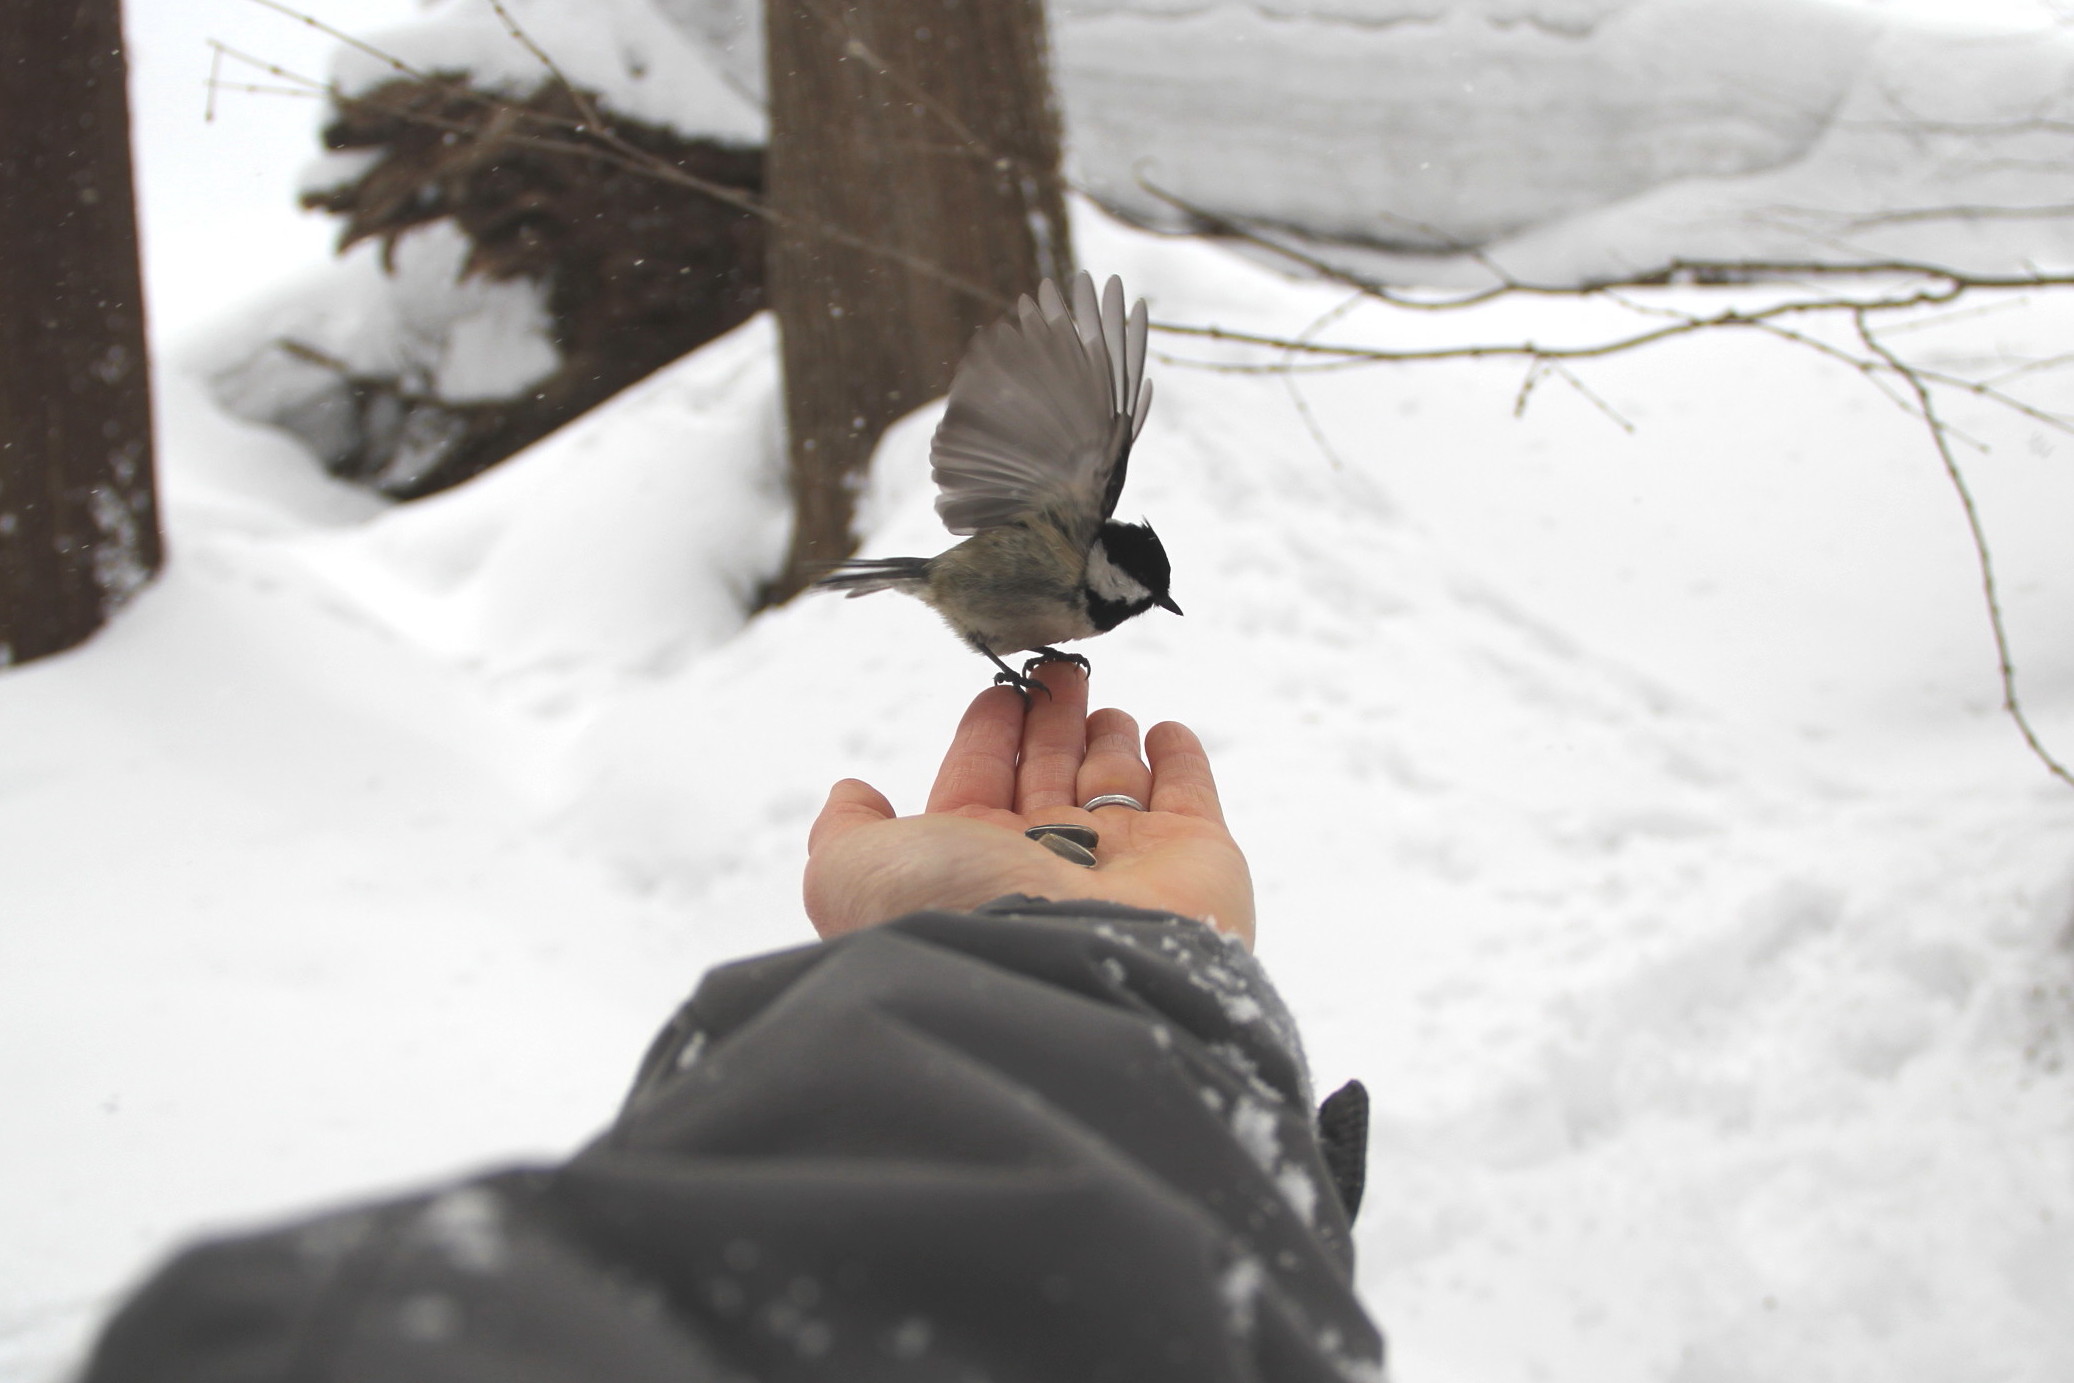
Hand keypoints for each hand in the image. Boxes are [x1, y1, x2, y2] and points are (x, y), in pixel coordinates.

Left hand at [805, 662, 1253, 946]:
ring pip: (1114, 779)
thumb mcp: (857, 869)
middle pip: (1048, 768)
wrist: (1070, 973)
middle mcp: (1046, 861)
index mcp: (973, 859)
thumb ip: (845, 831)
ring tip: (1104, 705)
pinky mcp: (1196, 856)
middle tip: (1059, 668)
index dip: (987, 728)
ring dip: (1108, 735)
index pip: (980, 777)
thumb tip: (852, 794)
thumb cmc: (959, 915)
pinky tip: (1163, 732)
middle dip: (1050, 716)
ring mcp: (1124, 861)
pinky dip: (1178, 757)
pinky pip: (1189, 794)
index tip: (1001, 687)